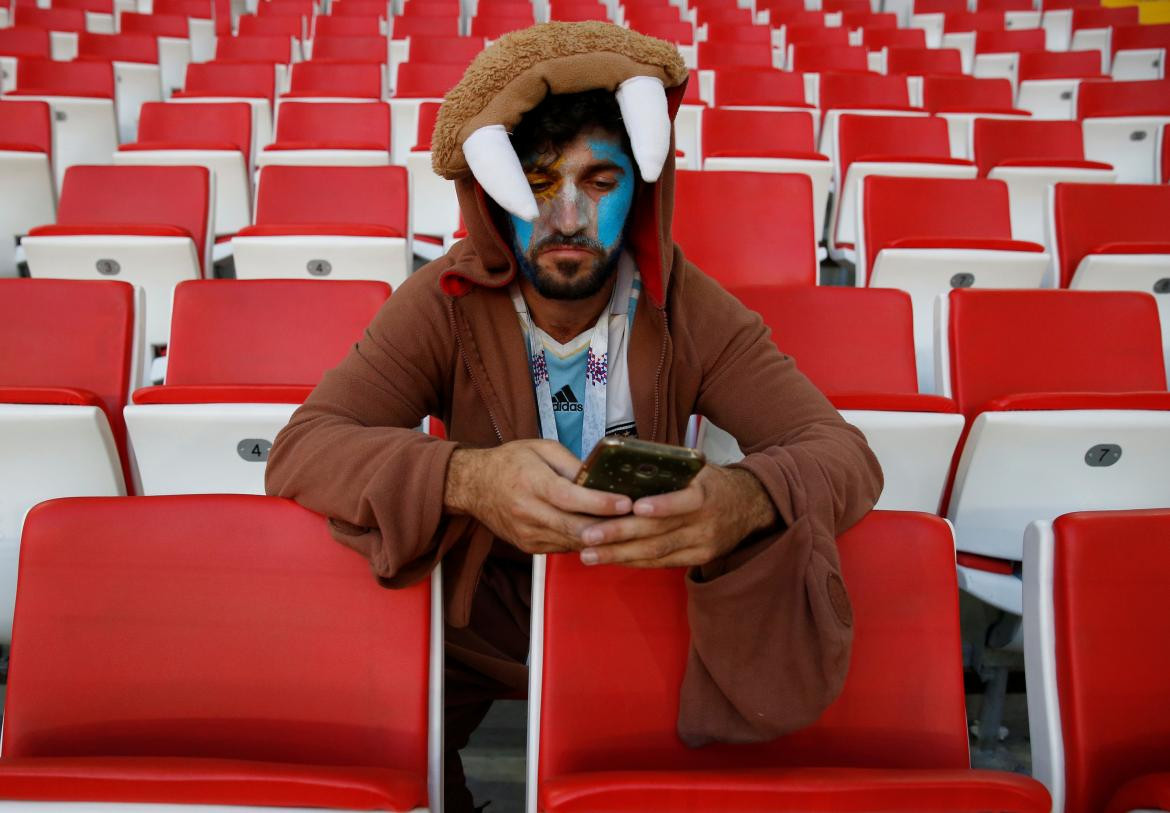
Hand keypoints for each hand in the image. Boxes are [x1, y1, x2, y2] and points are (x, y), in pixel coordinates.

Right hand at [444, 439, 631, 554]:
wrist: (473, 485)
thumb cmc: (510, 462)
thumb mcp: (541, 448)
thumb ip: (571, 464)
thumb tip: (601, 477)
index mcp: (532, 482)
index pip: (570, 498)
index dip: (600, 503)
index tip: (626, 503)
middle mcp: (528, 512)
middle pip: (575, 527)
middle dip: (609, 527)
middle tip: (639, 521)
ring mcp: (528, 534)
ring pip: (572, 542)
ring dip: (601, 538)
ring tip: (628, 529)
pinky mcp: (529, 547)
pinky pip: (563, 546)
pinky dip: (583, 541)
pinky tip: (601, 533)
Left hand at [577, 465, 775, 567]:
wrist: (749, 506)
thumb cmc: (711, 482)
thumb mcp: (696, 469)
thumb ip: (666, 470)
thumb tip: (620, 465)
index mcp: (705, 492)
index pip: (684, 501)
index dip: (661, 506)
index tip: (634, 507)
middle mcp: (705, 521)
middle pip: (660, 532)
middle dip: (620, 535)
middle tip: (588, 535)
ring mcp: (703, 544)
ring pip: (658, 552)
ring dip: (620, 554)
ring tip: (589, 553)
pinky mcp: (699, 559)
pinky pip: (663, 563)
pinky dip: (635, 561)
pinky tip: (610, 559)